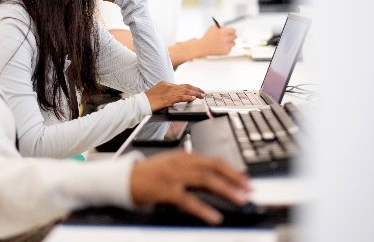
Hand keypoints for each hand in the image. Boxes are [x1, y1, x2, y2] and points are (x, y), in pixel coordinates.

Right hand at [130, 151, 250, 224]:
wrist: (124, 178)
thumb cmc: (150, 174)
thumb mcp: (173, 167)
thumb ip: (192, 171)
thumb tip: (216, 180)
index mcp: (184, 156)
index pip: (214, 160)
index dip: (233, 171)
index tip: (246, 181)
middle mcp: (180, 163)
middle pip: (213, 168)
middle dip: (234, 179)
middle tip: (249, 190)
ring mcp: (172, 175)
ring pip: (204, 180)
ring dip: (225, 190)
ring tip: (239, 199)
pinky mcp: (164, 190)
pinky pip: (187, 200)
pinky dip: (203, 209)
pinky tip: (214, 217)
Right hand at [144, 81, 203, 111]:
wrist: (141, 103)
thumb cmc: (148, 100)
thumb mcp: (158, 93)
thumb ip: (166, 93)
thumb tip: (174, 98)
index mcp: (165, 84)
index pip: (181, 85)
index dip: (190, 88)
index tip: (195, 91)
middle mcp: (168, 86)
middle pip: (185, 86)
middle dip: (195, 89)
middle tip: (202, 92)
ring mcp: (168, 92)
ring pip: (185, 91)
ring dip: (195, 93)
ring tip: (201, 96)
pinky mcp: (168, 99)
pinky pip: (180, 97)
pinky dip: (188, 97)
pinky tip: (193, 98)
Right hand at [197, 25, 236, 55]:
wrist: (203, 47)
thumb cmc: (208, 37)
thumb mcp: (212, 27)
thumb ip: (221, 25)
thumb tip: (227, 27)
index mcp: (223, 32)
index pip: (233, 31)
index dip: (232, 31)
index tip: (231, 32)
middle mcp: (225, 39)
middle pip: (235, 37)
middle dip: (232, 36)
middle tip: (229, 37)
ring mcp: (226, 46)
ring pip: (233, 43)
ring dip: (230, 42)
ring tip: (224, 42)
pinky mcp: (225, 52)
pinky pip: (230, 49)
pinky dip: (227, 48)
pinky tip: (221, 47)